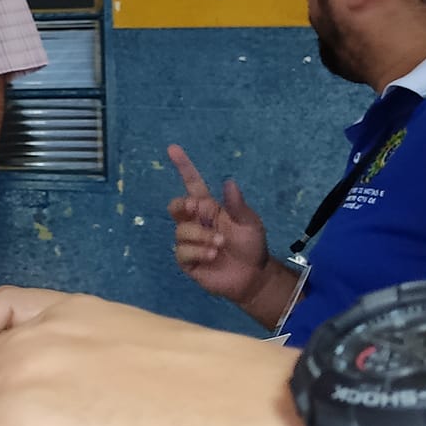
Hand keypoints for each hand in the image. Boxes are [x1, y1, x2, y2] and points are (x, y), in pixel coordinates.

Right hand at [167, 144, 272, 302]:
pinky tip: (212, 256)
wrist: (253, 277)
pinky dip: (197, 251)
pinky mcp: (187, 260)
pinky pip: (182, 251)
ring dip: (202, 236)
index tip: (172, 148)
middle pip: (176, 206)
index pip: (192, 184)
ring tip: (220, 246)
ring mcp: (189, 241)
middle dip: (182, 206)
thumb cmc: (252, 247)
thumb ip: (238, 206)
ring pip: (181, 230)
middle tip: (195, 209)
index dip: (183, 166)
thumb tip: (229, 182)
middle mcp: (196, 222)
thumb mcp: (250, 224)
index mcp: (210, 209)